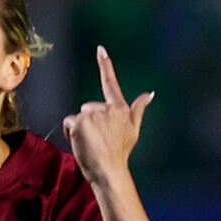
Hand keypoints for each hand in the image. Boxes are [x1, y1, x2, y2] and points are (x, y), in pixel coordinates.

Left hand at [66, 47, 151, 185]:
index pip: (110, 83)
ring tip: (92, 143)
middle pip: (88, 107)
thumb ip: (139, 109)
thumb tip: (150, 93)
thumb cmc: (121, 152)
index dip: (106, 65)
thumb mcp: (133, 129)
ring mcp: (92, 114)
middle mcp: (107, 108)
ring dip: (81, 129)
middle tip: (100, 140)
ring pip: (78, 116)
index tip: (100, 49)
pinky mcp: (79, 121)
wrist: (110, 170)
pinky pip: (69, 123)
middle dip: (90, 121)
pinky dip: (71, 133)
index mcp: (121, 109)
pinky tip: (82, 143)